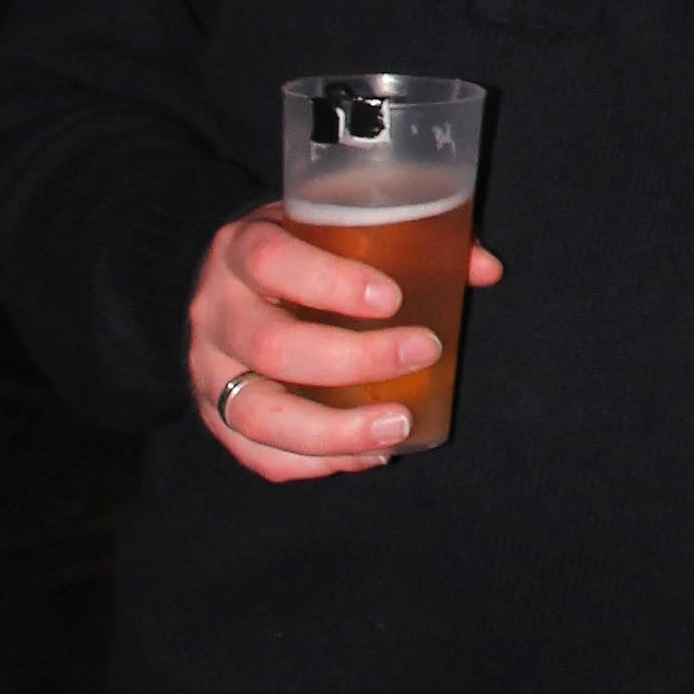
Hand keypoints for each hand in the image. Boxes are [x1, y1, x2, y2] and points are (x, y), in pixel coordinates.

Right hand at [187, 211, 503, 482]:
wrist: (232, 283)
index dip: (331, 282)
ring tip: (396, 428)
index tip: (393, 299)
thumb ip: (409, 240)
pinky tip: (366, 455)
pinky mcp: (214, 416)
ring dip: (335, 431)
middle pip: (271, 346)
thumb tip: (486, 268)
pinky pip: (256, 455)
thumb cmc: (300, 254)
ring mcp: (207, 371)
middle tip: (423, 353)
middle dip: (355, 360)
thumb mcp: (335, 230)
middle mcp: (214, 311)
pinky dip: (315, 463)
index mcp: (240, 249)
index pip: (272, 261)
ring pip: (258, 416)